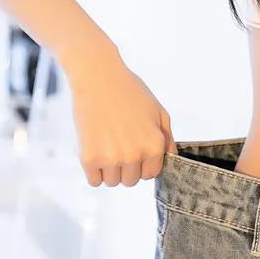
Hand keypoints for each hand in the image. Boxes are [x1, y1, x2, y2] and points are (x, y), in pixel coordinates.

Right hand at [67, 49, 178, 187]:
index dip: (142, 163)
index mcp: (154, 146)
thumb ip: (167, 139)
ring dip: (109, 169)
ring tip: (105, 144)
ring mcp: (111, 158)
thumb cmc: (130, 91)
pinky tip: (94, 151)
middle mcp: (134, 155)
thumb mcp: (159, 112)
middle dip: (126, 166)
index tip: (132, 147)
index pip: (150, 174)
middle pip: (131, 181)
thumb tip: (170, 160)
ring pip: (112, 182)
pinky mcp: (89, 158)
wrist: (98, 77)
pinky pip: (94, 181)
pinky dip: (93, 171)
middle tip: (117, 143)